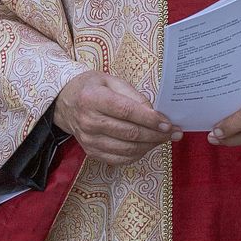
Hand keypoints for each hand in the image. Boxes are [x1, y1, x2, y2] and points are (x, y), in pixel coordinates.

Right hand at [53, 71, 180, 164]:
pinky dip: (138, 155)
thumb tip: (153, 113)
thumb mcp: (111, 81)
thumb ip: (133, 95)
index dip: (150, 119)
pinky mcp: (91, 152)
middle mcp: (89, 121)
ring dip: (150, 146)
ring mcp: (89, 140)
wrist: (66, 102)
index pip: (127, 112)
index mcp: (93, 98)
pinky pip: (119, 159)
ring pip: (127, 149)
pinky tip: (148, 146)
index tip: (168, 123)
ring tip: (164, 139)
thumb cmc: (92, 87)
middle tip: (175, 133)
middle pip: (129, 133)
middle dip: (156, 135)